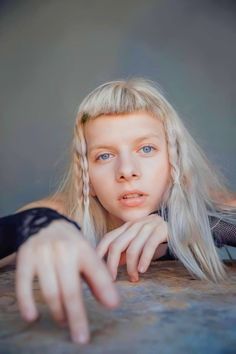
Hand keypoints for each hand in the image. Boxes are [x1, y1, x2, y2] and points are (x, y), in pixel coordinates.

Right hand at [15, 219, 118, 343]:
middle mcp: (64, 250)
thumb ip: (99, 278)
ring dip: (58, 311)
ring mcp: (43, 254)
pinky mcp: (26, 258)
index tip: (113, 307)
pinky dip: (27, 302)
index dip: (104, 290)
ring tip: (64, 321)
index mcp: (82, 248)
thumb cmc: (70, 244)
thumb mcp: (87, 254)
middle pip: (71, 289)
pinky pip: (24, 284)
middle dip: (77, 316)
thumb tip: (112, 304)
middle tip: (81, 336)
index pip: (96, 272)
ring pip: (50, 291)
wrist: (44, 221)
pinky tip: (33, 316)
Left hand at [96, 214, 167, 281]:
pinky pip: (149, 246)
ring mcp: (148, 226)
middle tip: (111, 280)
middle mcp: (135, 225)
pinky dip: (144, 260)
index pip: (108, 238)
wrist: (182, 225)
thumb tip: (111, 265)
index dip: (99, 252)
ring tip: (133, 278)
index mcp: (127, 226)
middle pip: (116, 244)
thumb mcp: (139, 243)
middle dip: (111, 264)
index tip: (95, 268)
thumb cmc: (157, 237)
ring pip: (132, 248)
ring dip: (131, 266)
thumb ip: (125, 251)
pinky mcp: (161, 230)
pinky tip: (142, 270)